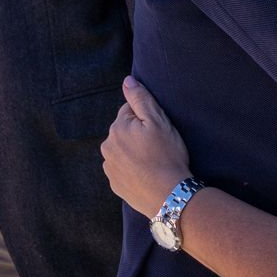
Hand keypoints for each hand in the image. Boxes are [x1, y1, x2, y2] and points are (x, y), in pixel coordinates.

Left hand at [103, 76, 191, 217]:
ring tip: (154, 162)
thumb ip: (140, 99)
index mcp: (118, 128)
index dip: (148, 119)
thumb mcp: (159, 121)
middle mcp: (108, 146)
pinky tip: (147, 174)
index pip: (131, 112)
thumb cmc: (167, 155)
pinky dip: (133, 170)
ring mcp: (110, 167)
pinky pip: (123, 170)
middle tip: (159, 147)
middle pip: (125, 132)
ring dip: (135, 152)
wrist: (168, 195)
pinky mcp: (115, 184)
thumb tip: (127, 81)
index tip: (159, 132)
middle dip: (139, 135)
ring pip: (123, 151)